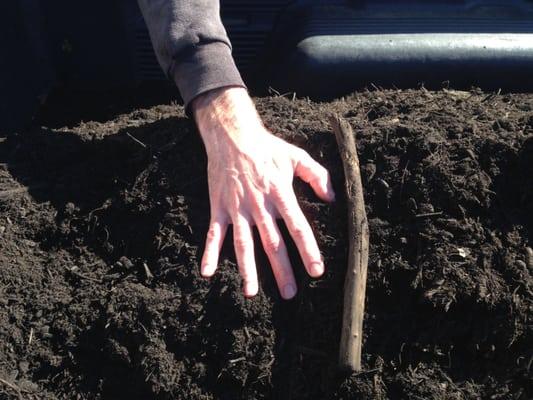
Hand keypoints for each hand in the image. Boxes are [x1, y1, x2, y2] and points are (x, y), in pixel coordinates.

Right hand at [192, 87, 334, 298]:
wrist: (231, 135)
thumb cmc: (267, 147)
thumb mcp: (296, 156)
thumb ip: (317, 176)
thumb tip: (331, 197)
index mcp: (280, 193)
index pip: (297, 227)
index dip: (308, 250)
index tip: (316, 271)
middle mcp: (259, 205)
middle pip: (272, 243)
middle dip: (281, 270)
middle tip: (289, 294)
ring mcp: (237, 208)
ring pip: (243, 244)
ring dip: (247, 269)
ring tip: (251, 292)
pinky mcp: (219, 207)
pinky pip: (213, 234)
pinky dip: (209, 253)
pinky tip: (207, 273)